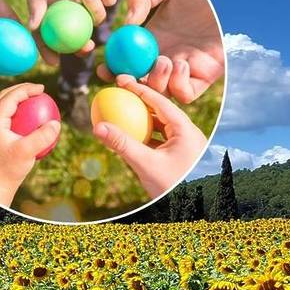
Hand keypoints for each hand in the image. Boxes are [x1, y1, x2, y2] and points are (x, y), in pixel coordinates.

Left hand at [0, 83, 60, 206]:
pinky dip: (17, 112)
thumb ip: (43, 136)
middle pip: (4, 96)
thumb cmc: (10, 169)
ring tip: (34, 99)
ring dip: (18, 99)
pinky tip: (31, 118)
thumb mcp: (28, 152)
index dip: (27, 89)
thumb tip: (56, 122)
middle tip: (38, 90)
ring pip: (3, 105)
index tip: (42, 89)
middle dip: (21, 89)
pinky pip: (5, 117)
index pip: (10, 97)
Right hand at [27, 0, 117, 64]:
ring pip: (94, 17)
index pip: (45, 33)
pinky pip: (108, 0)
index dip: (47, 50)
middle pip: (74, 33)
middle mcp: (66, 3)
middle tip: (87, 48)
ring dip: (94, 8)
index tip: (54, 62)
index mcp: (46, 3)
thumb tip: (33, 27)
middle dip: (80, 44)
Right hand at [93, 75, 207, 198]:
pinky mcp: (178, 157)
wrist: (191, 209)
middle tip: (118, 91)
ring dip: (140, 118)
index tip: (121, 80)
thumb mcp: (145, 164)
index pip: (160, 101)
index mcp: (186, 129)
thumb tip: (97, 127)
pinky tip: (125, 137)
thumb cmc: (172, 186)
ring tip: (119, 111)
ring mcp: (183, 146)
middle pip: (160, 110)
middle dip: (138, 100)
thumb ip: (122, 144)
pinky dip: (142, 137)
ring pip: (159, 125)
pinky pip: (157, 141)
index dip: (139, 88)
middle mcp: (187, 134)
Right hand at [98, 0, 223, 102]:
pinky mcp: (204, 77)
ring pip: (162, 93)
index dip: (113, 70)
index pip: (127, 64)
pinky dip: (178, 85)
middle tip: (125, 75)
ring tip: (162, 60)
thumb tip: (128, 25)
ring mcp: (184, 70)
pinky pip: (186, 93)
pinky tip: (181, 63)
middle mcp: (165, 59)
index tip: (103, 68)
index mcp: (152, 43)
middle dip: (129, 85)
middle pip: (140, 84)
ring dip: (157, 82)